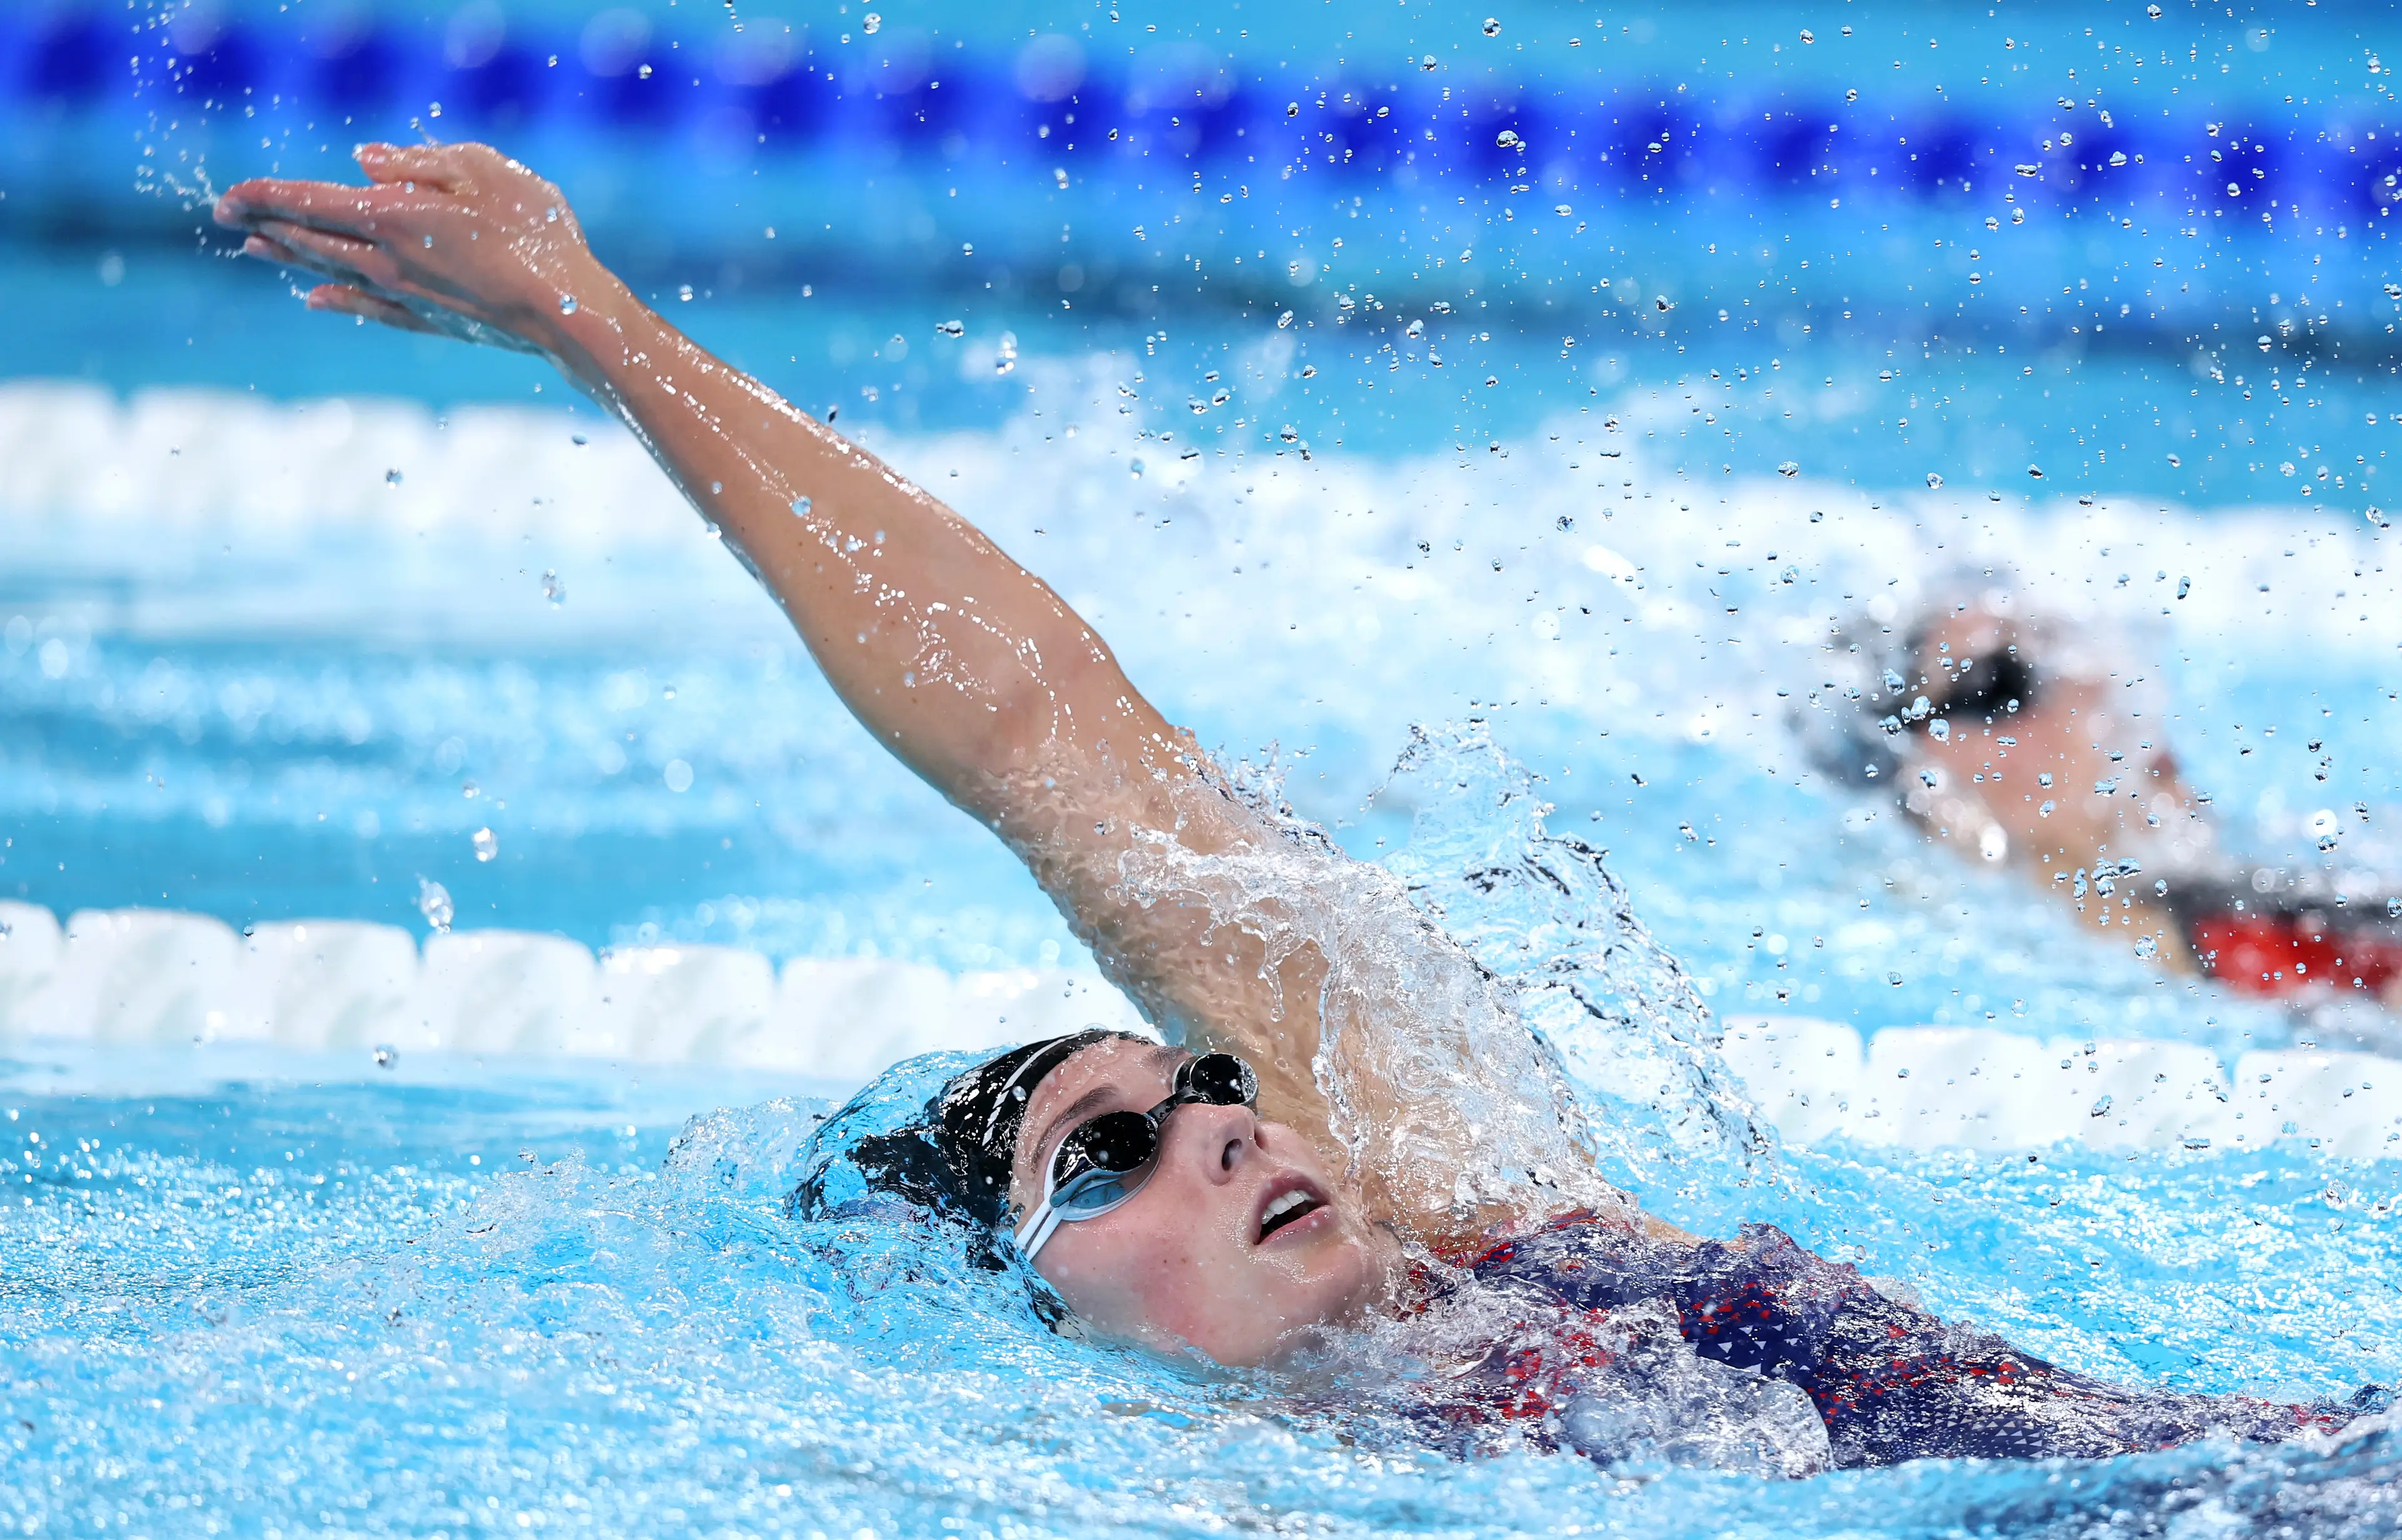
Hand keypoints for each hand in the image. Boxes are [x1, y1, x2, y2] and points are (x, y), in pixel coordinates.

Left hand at [213, 142, 615, 356]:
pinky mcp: (431, 320)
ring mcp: (407, 295)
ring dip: (288, 257)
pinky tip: (315, 298)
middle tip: (225, 216)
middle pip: (311, 237)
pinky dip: (337, 299)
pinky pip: (368, 308)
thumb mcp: (483, 171)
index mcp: (394, 215)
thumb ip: (418, 163)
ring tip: (254, 249)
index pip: (311, 200)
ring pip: (332, 271)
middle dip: (264, 222)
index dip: (265, 194)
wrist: (568, 312)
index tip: (227, 194)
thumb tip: (364, 161)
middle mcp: (388, 259)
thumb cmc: (534, 231)